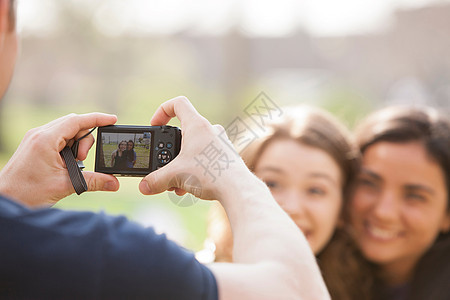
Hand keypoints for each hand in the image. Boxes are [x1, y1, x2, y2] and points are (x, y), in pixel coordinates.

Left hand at [0, 113, 119, 206]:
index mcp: (46, 139)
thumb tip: (114, 183)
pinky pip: (58, 139)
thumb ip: (94, 181)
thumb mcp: (65, 185)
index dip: (97, 119)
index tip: (113, 119)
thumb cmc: (27, 192)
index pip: (77, 121)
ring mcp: (36, 139)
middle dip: (85, 140)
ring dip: (76, 146)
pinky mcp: (35, 145)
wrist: (5, 200)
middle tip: (82, 159)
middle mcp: (40, 134)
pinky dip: (67, 149)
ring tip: (72, 165)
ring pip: (66, 132)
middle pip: (73, 125)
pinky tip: (66, 164)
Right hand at [139, 96, 248, 199]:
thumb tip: (144, 187)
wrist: (238, 189)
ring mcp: (220, 143)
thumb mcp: (175, 176)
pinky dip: (194, 170)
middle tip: (164, 165)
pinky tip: (190, 187)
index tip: (156, 126)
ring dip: (182, 164)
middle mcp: (210, 130)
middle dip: (171, 150)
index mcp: (197, 125)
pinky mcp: (226, 156)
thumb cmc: (211, 174)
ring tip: (177, 182)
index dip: (163, 111)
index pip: (178, 103)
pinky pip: (205, 158)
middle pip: (184, 131)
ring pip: (194, 148)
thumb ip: (156, 180)